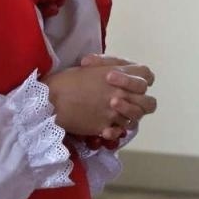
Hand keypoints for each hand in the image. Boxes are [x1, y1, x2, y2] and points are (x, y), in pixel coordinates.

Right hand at [41, 56, 156, 139]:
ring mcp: (115, 112)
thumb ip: (109, 68)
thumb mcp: (90, 67)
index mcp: (118, 73)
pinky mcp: (105, 127)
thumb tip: (117, 72)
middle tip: (127, 103)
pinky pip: (120, 131)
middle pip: (149, 103)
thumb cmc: (66, 81)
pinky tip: (106, 127)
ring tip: (113, 113)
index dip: (141, 79)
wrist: (50, 101)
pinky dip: (115, 130)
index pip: (147, 76)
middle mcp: (121, 93)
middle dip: (141, 103)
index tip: (128, 83)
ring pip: (135, 118)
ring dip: (127, 116)